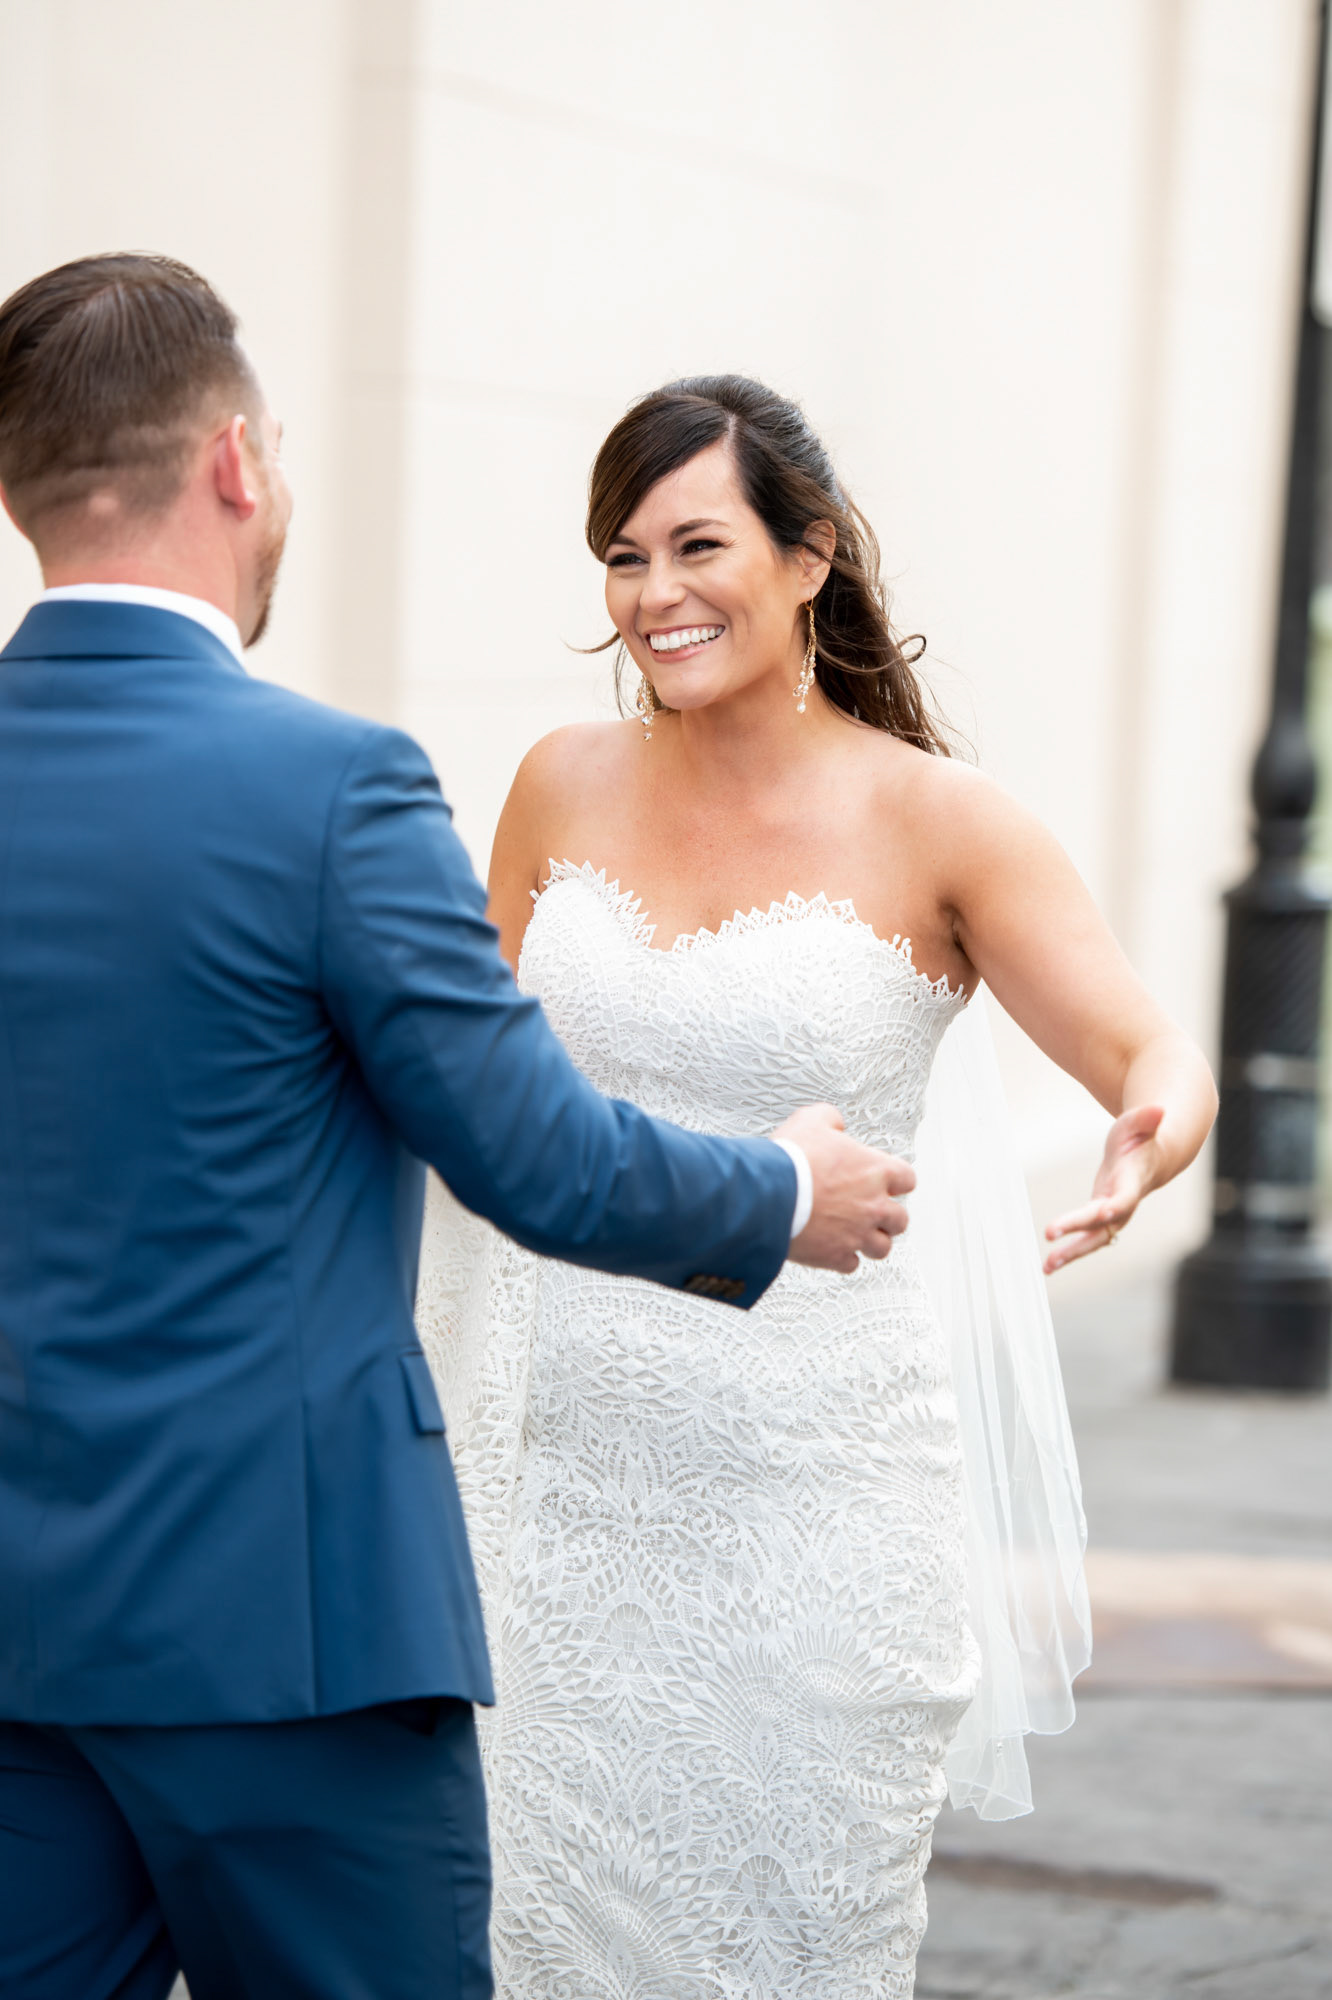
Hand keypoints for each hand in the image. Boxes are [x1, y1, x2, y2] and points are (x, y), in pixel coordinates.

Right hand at [774, 1103, 914, 1273]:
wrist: (769, 1195)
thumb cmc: (791, 1160)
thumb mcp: (811, 1120)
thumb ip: (831, 1119)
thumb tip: (835, 1124)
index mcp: (876, 1171)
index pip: (907, 1179)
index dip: (896, 1181)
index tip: (887, 1182)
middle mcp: (874, 1205)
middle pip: (900, 1219)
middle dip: (887, 1216)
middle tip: (872, 1211)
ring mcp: (857, 1234)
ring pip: (882, 1248)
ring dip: (871, 1241)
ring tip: (857, 1234)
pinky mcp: (836, 1256)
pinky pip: (851, 1264)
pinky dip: (843, 1258)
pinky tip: (833, 1248)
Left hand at [1043, 1104, 1164, 1273]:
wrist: (1151, 1158)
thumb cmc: (1142, 1138)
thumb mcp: (1140, 1123)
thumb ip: (1147, 1118)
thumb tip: (1159, 1109)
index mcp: (1132, 1180)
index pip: (1126, 1196)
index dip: (1118, 1204)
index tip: (1106, 1211)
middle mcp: (1124, 1203)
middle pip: (1103, 1222)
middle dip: (1078, 1229)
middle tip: (1049, 1233)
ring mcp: (1113, 1215)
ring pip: (1094, 1239)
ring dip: (1071, 1253)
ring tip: (1047, 1266)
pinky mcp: (1100, 1219)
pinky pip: (1085, 1239)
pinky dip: (1068, 1251)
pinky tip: (1048, 1264)